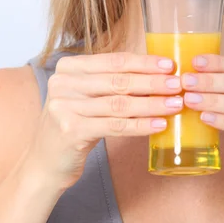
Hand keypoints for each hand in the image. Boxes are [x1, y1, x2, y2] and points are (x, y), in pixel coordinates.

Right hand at [25, 52, 182, 191]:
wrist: (45, 162)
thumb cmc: (75, 124)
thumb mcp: (88, 96)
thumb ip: (112, 82)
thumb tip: (158, 74)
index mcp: (69, 67)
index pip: (114, 60)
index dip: (144, 62)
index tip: (169, 65)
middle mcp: (63, 83)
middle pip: (118, 80)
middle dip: (153, 82)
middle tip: (178, 84)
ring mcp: (64, 106)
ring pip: (119, 103)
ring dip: (152, 104)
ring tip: (175, 104)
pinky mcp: (70, 130)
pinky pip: (115, 126)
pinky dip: (140, 125)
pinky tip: (159, 125)